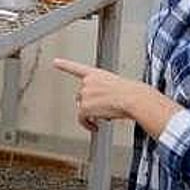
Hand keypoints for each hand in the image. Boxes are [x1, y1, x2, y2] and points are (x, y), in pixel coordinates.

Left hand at [52, 58, 180, 137]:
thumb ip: (104, 90)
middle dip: (90, 103)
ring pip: (83, 108)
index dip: (64, 65)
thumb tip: (102, 105)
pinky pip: (81, 119)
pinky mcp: (84, 107)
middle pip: (81, 96)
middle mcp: (87, 82)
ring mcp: (84, 94)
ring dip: (92, 114)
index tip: (55, 62)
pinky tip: (95, 127)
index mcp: (96, 74)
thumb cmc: (132, 93)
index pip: (76, 68)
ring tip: (106, 115)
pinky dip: (87, 124)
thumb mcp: (116, 85)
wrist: (134, 99)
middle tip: (104, 109)